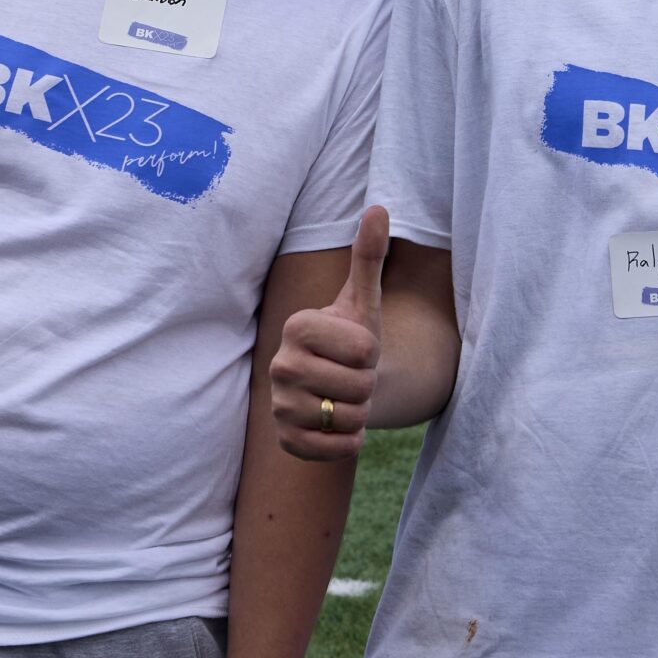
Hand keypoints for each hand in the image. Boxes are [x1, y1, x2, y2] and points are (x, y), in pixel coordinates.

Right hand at [269, 206, 386, 461]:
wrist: (343, 385)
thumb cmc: (354, 339)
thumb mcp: (365, 300)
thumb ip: (369, 256)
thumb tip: (379, 208)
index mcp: (298, 326)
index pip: (361, 348)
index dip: (371, 351)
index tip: (358, 347)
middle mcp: (279, 364)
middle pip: (356, 386)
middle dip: (367, 385)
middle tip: (353, 376)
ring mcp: (278, 405)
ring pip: (346, 418)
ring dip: (359, 412)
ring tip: (345, 397)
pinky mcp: (285, 440)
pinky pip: (333, 449)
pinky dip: (349, 442)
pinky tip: (339, 424)